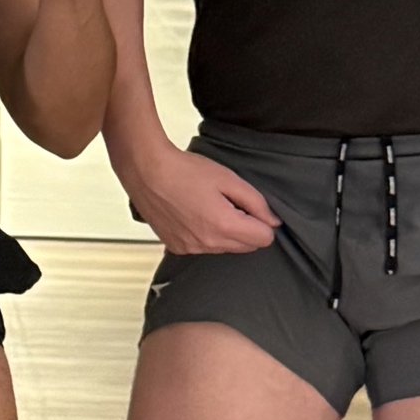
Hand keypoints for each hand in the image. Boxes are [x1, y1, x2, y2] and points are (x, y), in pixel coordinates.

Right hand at [120, 142, 278, 254]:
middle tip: (229, 203)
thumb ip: (256, 202)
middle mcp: (208, 244)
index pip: (264, 239)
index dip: (262, 221)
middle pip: (246, 247)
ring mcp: (190, 248)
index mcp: (224, 226)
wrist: (147, 172)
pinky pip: (204, 248)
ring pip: (225, 248)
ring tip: (208, 206)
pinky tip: (194, 214)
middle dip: (246, 228)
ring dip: (225, 232)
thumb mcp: (228, 178)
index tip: (251, 207)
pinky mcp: (177, 248)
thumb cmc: (184, 171)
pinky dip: (205, 235)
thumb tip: (273, 222)